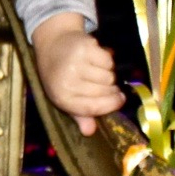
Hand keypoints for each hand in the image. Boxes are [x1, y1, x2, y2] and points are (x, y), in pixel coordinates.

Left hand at [31, 11, 123, 135]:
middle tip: (106, 84)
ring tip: (97, 71)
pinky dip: (107, 60)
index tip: (121, 100)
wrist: (53, 43)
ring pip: (109, 76)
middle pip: (105, 92)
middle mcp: (68, 81)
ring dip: (108, 74)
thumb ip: (79, 115)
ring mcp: (76, 63)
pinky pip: (109, 61)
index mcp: (62, 97)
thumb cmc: (60, 75)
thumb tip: (90, 132)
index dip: (111, 105)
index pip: (93, 108)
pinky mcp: (85, 48)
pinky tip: (96, 59)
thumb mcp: (65, 98)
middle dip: (111, 90)